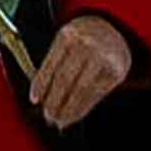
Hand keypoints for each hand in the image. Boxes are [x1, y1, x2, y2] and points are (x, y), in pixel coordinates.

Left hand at [30, 12, 133, 129]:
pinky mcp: (116, 71)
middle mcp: (86, 45)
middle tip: (47, 115)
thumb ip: (54, 61)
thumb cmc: (82, 39)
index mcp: (67, 35)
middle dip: (54, 100)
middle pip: (65, 78)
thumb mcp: (65, 40)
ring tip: (59, 120)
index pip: (51, 64)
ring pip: (81, 89)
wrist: (113, 29)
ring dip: (68, 108)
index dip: (41, 84)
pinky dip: (83, 107)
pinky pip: (96, 93)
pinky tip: (74, 115)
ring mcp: (103, 58)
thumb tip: (39, 94)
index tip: (34, 100)